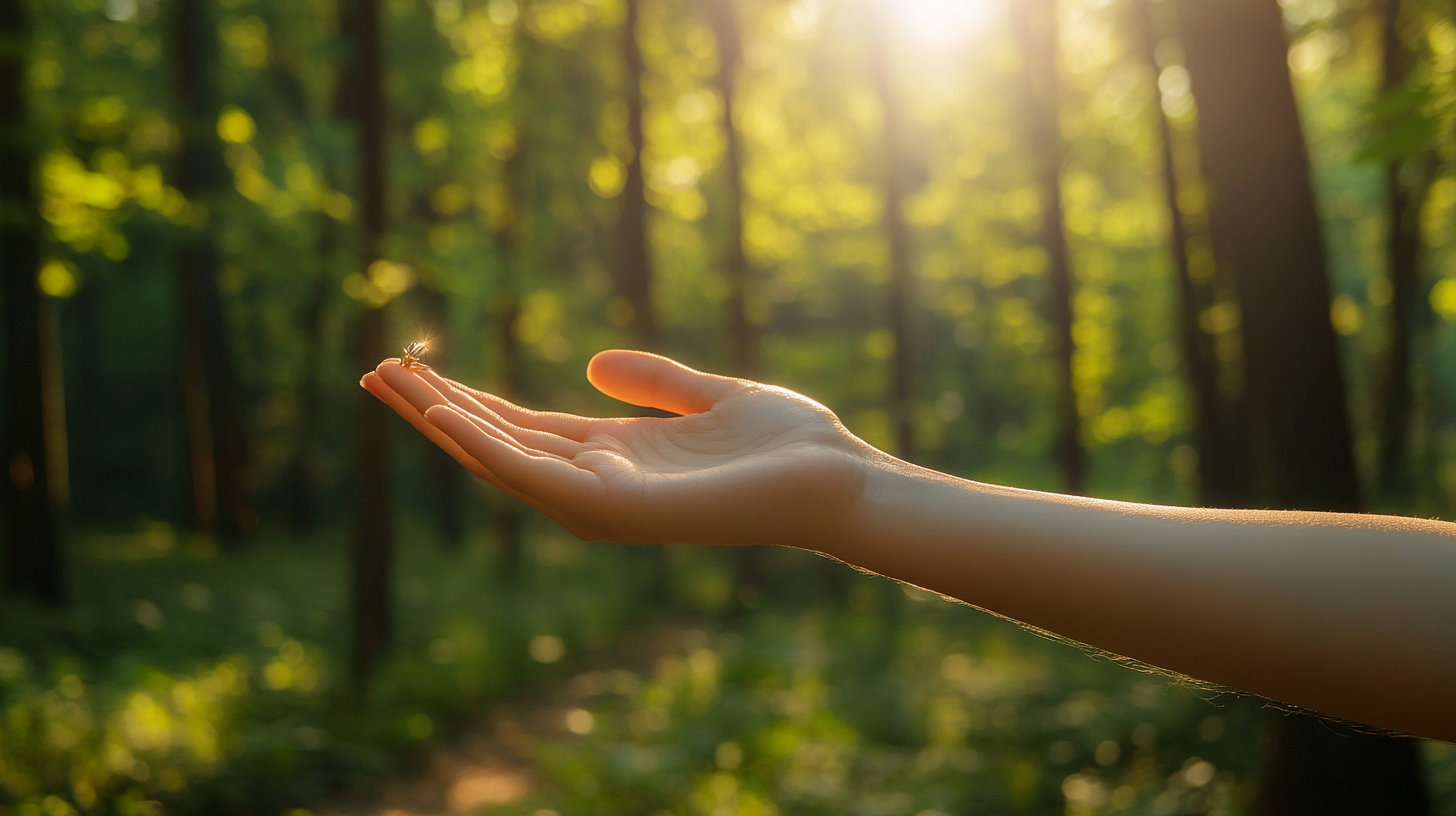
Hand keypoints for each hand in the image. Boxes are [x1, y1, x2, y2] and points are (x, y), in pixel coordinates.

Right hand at [361, 350, 876, 548]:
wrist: (838, 478)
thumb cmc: (788, 444)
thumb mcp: (709, 394)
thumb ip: (654, 381)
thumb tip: (593, 362)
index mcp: (614, 455)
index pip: (521, 426)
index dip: (466, 398)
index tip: (416, 366)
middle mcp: (599, 483)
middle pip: (497, 443)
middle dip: (434, 410)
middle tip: (374, 372)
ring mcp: (605, 502)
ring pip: (502, 461)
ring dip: (444, 425)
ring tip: (392, 384)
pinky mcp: (619, 510)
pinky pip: (538, 478)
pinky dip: (488, 449)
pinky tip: (448, 416)